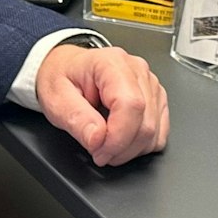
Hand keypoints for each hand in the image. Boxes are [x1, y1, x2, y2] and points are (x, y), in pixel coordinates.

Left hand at [35, 42, 169, 165]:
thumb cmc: (62, 78)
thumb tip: (98, 139)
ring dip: (131, 149)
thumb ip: (76, 119)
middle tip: (98, 152)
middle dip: (121, 148)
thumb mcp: (57, 99)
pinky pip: (160, 132)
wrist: (67, 69)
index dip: (117, 137)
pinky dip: (142, 145)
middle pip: (145, 122)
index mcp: (111, 64)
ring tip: (107, 145)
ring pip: (155, 131)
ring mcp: (150, 84)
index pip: (131, 105)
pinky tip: (122, 140)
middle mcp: (136, 71)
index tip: (99, 151)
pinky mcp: (156, 99)